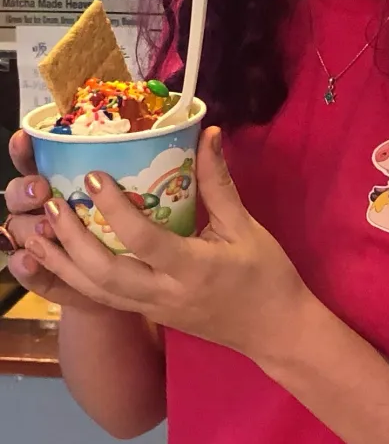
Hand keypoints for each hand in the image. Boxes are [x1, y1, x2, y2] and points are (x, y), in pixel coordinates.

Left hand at [23, 127, 313, 364]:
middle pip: (104, 273)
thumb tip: (207, 133)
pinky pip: (105, 299)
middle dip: (72, 240)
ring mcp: (153, 309)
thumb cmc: (265, 274)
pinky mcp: (149, 314)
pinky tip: (63, 258)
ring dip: (63, 263)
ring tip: (38, 233)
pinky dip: (77, 279)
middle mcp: (164, 293)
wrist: (274, 329)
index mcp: (192, 268)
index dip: (114, 208)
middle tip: (54, 205)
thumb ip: (219, 182)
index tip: (94, 177)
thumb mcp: (245, 226)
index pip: (142, 239)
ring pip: (96, 291)